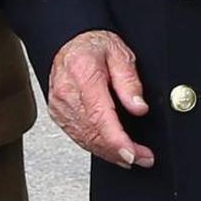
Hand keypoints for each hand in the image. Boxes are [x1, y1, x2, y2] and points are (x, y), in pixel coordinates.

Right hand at [45, 28, 152, 168]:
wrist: (70, 42)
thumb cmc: (94, 46)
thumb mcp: (120, 54)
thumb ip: (130, 81)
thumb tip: (138, 107)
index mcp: (83, 74)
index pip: (99, 115)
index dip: (116, 140)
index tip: (132, 154)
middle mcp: (66, 92)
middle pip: (93, 132)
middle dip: (120, 151)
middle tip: (143, 157)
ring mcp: (59, 105)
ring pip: (84, 139)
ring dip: (109, 153)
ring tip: (132, 157)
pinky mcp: (57, 113)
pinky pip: (77, 136)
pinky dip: (96, 147)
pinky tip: (111, 150)